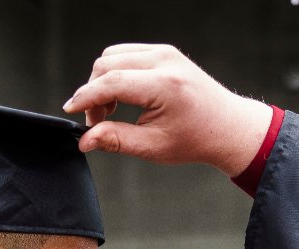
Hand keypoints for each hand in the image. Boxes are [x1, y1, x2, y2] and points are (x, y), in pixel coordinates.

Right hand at [63, 44, 272, 177]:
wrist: (227, 126)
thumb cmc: (196, 139)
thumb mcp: (153, 147)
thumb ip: (115, 140)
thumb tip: (84, 140)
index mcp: (165, 85)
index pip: (112, 82)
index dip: (86, 97)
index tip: (70, 110)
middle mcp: (165, 61)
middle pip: (107, 64)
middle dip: (93, 92)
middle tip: (97, 121)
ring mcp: (165, 52)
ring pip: (113, 56)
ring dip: (102, 81)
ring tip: (110, 110)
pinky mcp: (164, 51)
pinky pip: (126, 54)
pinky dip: (115, 73)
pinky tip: (121, 96)